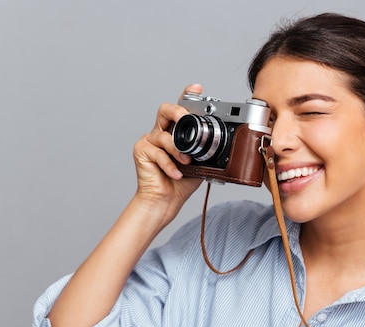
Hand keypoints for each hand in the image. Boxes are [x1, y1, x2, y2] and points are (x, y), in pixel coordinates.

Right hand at [132, 84, 203, 214]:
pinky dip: (169, 165)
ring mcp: (149, 140)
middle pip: (165, 110)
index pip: (181, 109)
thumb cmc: (181, 182)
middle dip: (177, 111)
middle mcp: (161, 132)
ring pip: (163, 135)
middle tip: (184, 117)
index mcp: (176, 132)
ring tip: (186, 162)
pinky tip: (176, 173)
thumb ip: (206, 151)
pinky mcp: (141, 151)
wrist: (165, 200)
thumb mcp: (200, 163)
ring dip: (177, 150)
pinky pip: (157, 152)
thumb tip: (223, 146)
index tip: (197, 88)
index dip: (187, 95)